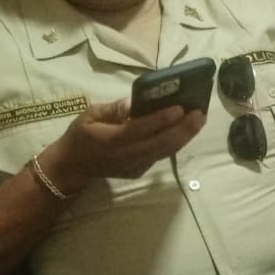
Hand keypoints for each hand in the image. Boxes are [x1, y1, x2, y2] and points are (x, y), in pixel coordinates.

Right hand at [44, 99, 205, 192]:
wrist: (74, 167)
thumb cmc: (80, 136)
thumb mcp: (88, 116)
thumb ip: (111, 109)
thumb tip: (132, 104)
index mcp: (110, 140)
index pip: (140, 130)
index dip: (161, 120)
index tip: (180, 108)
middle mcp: (126, 156)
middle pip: (160, 144)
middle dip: (183, 129)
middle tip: (200, 113)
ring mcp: (135, 166)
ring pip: (165, 152)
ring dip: (185, 136)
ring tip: (199, 120)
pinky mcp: (140, 170)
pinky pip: (161, 155)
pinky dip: (176, 142)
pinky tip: (186, 130)